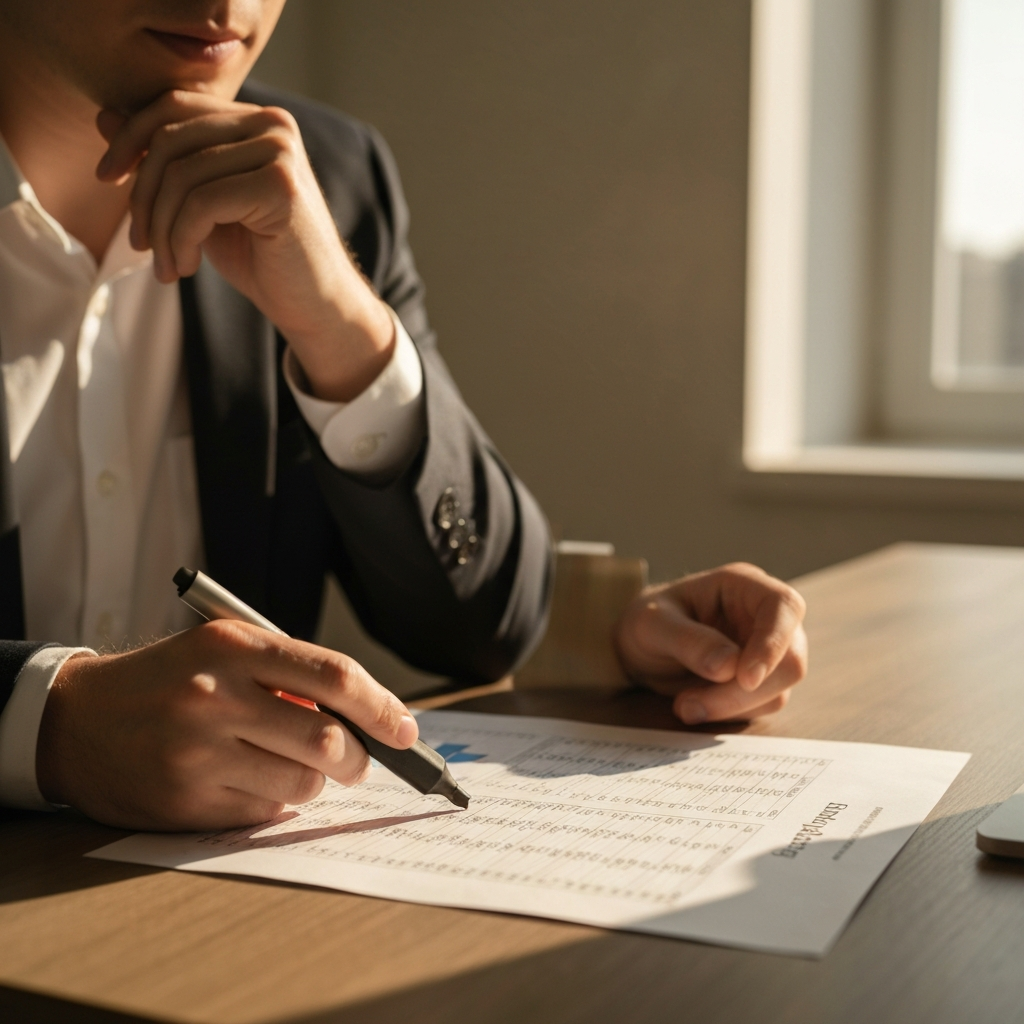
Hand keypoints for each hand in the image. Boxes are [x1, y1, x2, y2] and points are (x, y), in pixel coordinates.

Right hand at [35, 621, 418, 830]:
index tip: (406, 728)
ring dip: (315, 782)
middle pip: (328, 740)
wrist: (75, 721)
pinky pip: (263, 812)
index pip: (335, 676)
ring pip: (302, 783)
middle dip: (359, 759)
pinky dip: (274, 801)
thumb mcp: (223, 649)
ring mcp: (199, 753)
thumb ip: (289, 674)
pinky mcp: (186, 801)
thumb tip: (366, 716)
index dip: (382, 706)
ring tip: (293, 767)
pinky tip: (248, 782)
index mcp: (234, 647)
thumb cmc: (168, 681)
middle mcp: (216, 697)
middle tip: (359, 763)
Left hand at [94, 90, 393, 401]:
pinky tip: (188, 266)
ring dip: (161, 229)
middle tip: (141, 246)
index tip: (106, 180)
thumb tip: (105, 116)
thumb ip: (164, 161)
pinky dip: (181, 240)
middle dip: (143, 196)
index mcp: (257, 120)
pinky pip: (201, 203)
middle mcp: (274, 125)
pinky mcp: (281, 188)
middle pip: (172, 139)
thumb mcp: (203, 204)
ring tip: (167, 266)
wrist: (315, 306)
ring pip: (182, 175)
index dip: (130, 138)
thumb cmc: (263, 258)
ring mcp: (281, 153)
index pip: (174, 105)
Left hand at [614, 563, 807, 724]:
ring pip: (778, 690)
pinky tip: (693, 705)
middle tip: (691, 703)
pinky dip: (728, 714)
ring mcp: (767, 650)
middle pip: (790, 659)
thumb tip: (729, 667)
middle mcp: (763, 616)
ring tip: (683, 704)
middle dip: (742, 691)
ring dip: (731, 707)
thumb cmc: (647, 621)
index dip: (773, 644)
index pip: (784, 606)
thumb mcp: (651, 625)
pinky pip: (761, 706)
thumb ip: (688, 641)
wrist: (638, 647)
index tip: (744, 679)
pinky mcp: (762, 681)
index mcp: (742, 584)